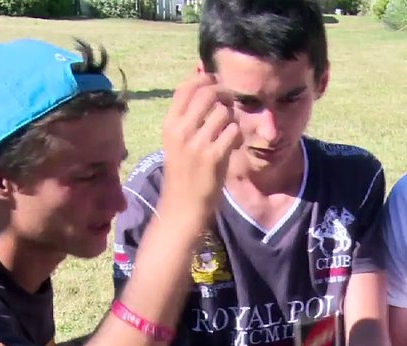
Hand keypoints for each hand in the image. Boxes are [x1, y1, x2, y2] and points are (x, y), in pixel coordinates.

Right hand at [160, 72, 242, 220]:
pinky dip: (237, 135)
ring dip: (232, 118)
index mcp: (170, 124)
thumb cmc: (182, 172)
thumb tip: (202, 86)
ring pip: (224, 112)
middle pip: (207, 94)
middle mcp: (181, 130)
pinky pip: (233, 131)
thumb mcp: (177, 141)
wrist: (182, 205)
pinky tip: (232, 144)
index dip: (204, 79)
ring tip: (229, 130)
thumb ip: (188, 117)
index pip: (186, 88)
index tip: (216, 82)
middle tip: (230, 102)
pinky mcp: (215, 156)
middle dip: (224, 93)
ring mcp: (198, 143)